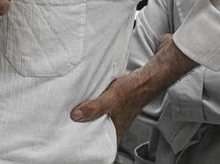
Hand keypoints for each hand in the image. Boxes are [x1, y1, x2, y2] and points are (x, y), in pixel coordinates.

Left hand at [70, 34, 191, 135]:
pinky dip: (94, 103)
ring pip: (98, 116)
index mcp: (116, 129)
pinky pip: (101, 106)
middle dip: (83, 125)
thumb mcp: (111, 99)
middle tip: (69, 119)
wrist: (149, 76)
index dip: (86, 139)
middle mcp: (117, 123)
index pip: (99, 142)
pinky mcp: (116, 102)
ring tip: (74, 108)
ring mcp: (117, 113)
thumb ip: (94, 108)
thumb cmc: (134, 89)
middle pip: (96, 128)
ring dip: (88, 112)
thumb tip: (76, 116)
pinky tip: (87, 97)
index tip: (72, 133)